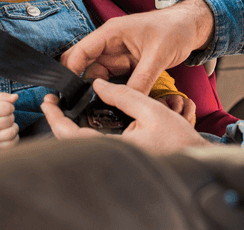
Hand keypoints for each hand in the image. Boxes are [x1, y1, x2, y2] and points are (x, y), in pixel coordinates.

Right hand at [0, 93, 19, 149]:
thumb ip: (3, 97)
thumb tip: (15, 97)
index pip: (6, 108)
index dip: (10, 106)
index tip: (6, 107)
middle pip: (10, 119)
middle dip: (10, 116)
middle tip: (4, 116)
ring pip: (12, 132)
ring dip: (13, 127)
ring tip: (8, 125)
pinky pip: (11, 144)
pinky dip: (14, 138)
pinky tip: (9, 132)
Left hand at [41, 79, 210, 153]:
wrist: (194, 156)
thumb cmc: (178, 138)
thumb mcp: (151, 109)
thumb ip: (123, 95)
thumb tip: (98, 84)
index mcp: (116, 147)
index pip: (73, 135)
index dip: (56, 118)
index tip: (49, 102)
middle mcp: (112, 155)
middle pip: (72, 142)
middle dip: (58, 121)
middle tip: (52, 102)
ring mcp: (115, 157)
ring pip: (82, 143)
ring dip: (70, 126)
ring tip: (64, 106)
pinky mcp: (120, 155)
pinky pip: (94, 143)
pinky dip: (84, 130)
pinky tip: (85, 117)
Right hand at [61, 0, 213, 94]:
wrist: (191, 27)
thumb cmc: (175, 29)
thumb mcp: (158, 55)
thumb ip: (142, 79)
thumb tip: (129, 100)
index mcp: (111, 33)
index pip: (80, 52)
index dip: (71, 71)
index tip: (68, 92)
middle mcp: (110, 44)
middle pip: (84, 66)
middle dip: (81, 84)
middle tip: (81, 105)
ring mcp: (118, 55)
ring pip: (98, 76)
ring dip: (97, 90)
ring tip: (98, 107)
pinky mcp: (127, 64)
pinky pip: (113, 80)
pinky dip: (112, 91)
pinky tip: (113, 103)